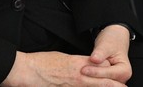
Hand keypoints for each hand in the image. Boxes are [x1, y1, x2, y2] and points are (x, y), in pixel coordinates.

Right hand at [1, 50, 127, 86]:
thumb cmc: (41, 63)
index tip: (115, 74)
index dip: (109, 71)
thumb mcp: (61, 57)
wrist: (27, 70)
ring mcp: (74, 84)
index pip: (100, 67)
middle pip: (103, 81)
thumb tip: (82, 67)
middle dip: (115, 85)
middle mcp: (79, 74)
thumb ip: (74, 63)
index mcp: (77, 63)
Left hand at [82, 25, 132, 83]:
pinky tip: (82, 78)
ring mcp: (114, 82)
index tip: (83, 69)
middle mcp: (121, 79)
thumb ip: (100, 53)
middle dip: (91, 79)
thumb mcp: (106, 44)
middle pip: (105, 83)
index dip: (95, 72)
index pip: (108, 74)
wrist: (113, 40)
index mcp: (124, 71)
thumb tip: (94, 59)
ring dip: (90, 81)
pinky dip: (90, 81)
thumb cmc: (112, 41)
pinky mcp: (107, 82)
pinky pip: (99, 84)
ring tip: (78, 76)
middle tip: (79, 74)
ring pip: (101, 85)